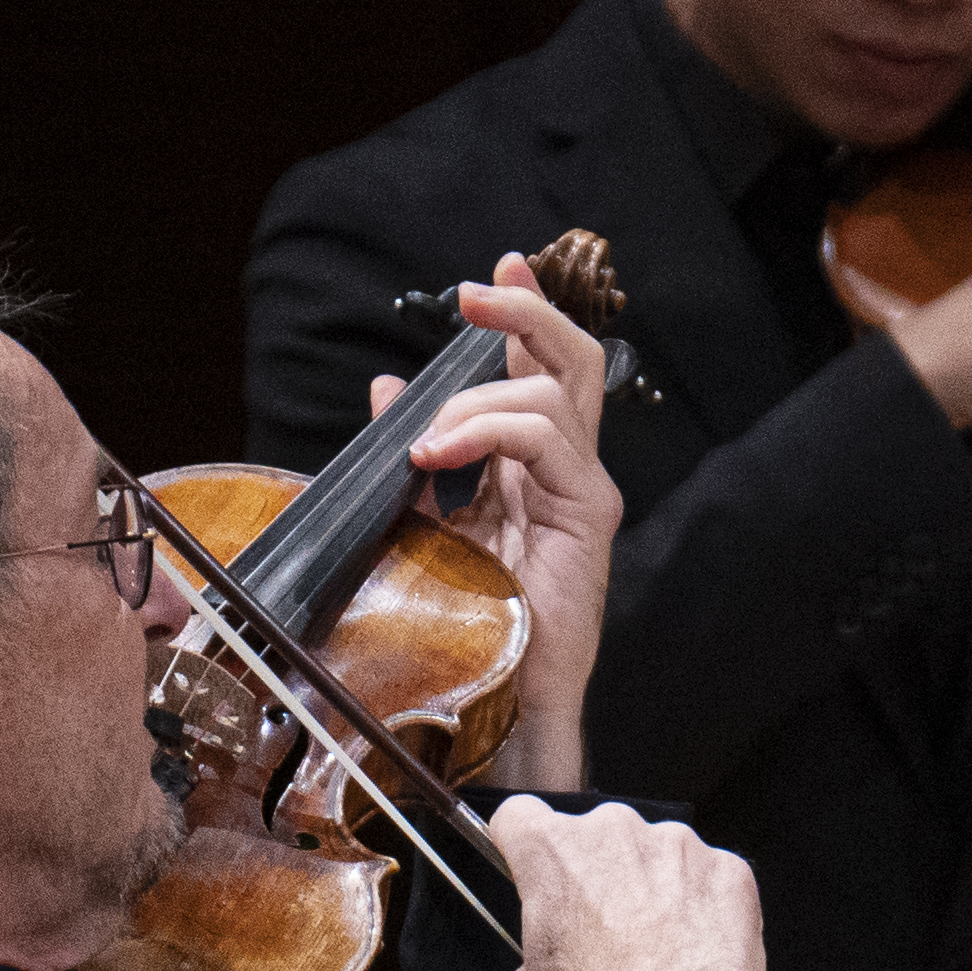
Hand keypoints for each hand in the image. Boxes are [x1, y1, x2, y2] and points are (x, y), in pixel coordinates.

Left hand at [370, 253, 622, 789]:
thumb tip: (384, 387)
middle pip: (571, 362)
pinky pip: (545, 442)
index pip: (539, 371)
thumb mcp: (417, 519)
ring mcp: (581, 492)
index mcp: (528, 468)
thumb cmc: (463, 624)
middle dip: (523, 313)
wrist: (496, 702)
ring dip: (476, 398)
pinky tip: (437, 454)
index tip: (495, 268)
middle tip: (475, 291)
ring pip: (552, 394)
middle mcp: (565, 472)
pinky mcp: (587, 516)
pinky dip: (485, 431)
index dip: (522, 314)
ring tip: (424, 442)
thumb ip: (411, 453)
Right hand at [485, 797, 773, 970]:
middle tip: (605, 927)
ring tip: (660, 944)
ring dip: (653, 884)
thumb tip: (553, 952)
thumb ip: (537, 945)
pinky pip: (708, 875)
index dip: (524, 846)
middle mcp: (615, 829)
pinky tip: (698, 947)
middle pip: (596, 835)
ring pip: (656, 852)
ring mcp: (678, 844)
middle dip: (597, 872)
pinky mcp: (728, 867)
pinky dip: (703, 903)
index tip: (533, 867)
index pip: (520, 817)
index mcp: (552, 849)